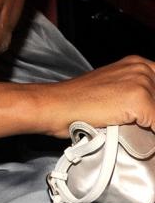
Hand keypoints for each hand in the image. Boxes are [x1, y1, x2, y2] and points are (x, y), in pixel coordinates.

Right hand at [37, 56, 154, 137]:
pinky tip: (139, 138)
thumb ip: (133, 95)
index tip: (149, 117)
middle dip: (152, 116)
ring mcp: (141, 83)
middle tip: (140, 125)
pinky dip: (151, 137)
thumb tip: (149, 115)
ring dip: (151, 125)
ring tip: (135, 132)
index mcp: (137, 64)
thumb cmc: (76, 102)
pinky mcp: (139, 100)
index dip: (154, 106)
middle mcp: (141, 69)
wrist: (57, 106)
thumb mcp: (111, 89)